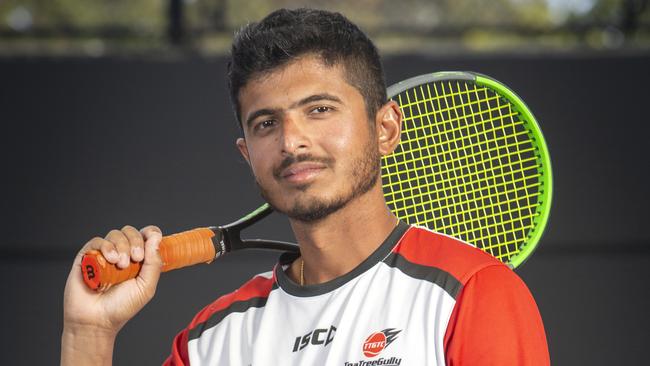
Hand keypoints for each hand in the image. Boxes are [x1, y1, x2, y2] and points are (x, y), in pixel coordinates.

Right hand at [61, 225, 162, 364]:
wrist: (96, 321)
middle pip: (131, 232)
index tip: (153, 240)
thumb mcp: (146, 286)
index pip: (145, 236)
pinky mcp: (87, 257)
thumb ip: (154, 262)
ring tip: (121, 265)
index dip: (150, 233)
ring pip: (115, 234)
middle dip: (136, 242)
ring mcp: (104, 255)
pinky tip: (110, 260)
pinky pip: (97, 241)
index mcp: (138, 260)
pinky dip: (106, 247)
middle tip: (137, 259)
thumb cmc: (121, 307)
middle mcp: (121, 254)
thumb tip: (156, 238)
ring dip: (122, 246)